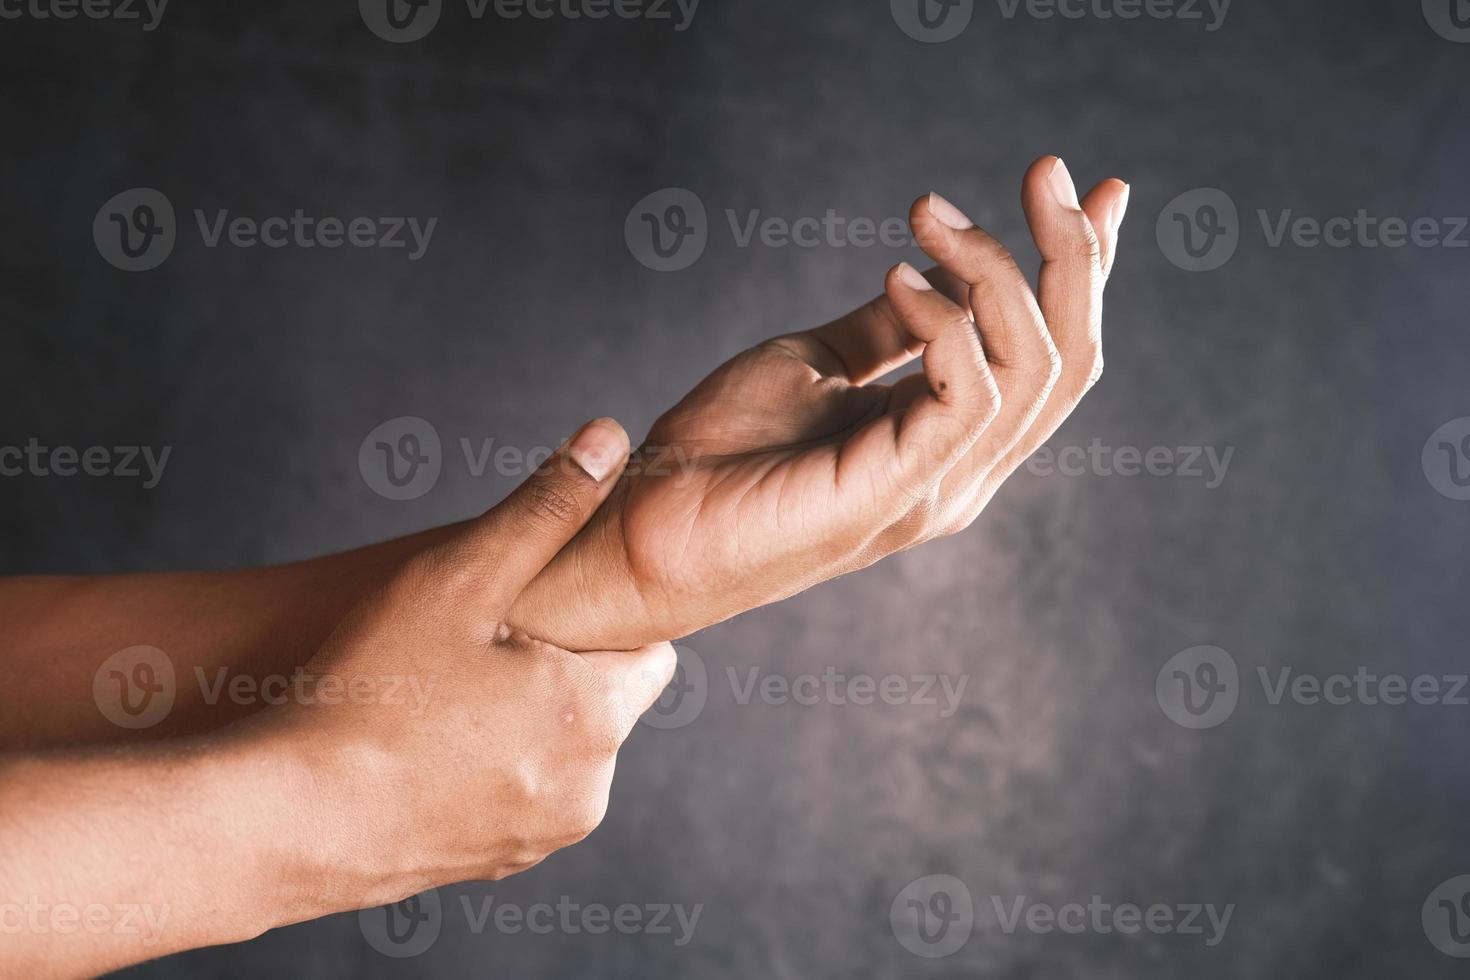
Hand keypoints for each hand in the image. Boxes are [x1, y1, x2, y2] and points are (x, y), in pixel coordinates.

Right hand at [276, 417, 675, 900]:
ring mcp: (542, 836)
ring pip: (562, 749)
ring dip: (526, 719)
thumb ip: (543, 508)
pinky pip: (519, 793)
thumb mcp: (457, 579)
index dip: (595, 617)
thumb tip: (608, 438)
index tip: (534, 606)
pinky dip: (490, 767)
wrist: (279, 824)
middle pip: (605, 699)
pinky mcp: (496, 865)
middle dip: (559, 666)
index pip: (648, 647)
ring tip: (441, 693)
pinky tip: (424, 745)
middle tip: (476, 643)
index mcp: (596, 716)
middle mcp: (590, 788)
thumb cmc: (366, 696)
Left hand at [512, 157, 1128, 649]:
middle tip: (1046, 169)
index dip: (1084, 271)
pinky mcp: (895, 492)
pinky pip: (967, 395)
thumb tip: (932, 270)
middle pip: (1068, 360)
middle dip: (1071, 254)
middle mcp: (962, 470)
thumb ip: (885, 332)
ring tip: (932, 211)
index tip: (1099, 188)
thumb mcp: (816, 367)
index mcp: (949, 443)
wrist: (641, 532)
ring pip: (1035, 370)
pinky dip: (945, 321)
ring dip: (999, 269)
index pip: (1052, 355)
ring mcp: (937, 488)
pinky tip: (897, 275)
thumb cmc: (721, 455)